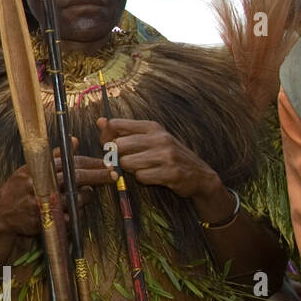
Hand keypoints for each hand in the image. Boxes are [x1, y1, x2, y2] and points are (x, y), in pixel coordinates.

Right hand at [0, 140, 114, 239]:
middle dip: (97, 175)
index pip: (69, 162)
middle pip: (75, 176)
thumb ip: (55, 157)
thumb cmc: (18, 191)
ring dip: (85, 197)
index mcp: (37, 167)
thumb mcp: (32, 170)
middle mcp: (39, 181)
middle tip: (113, 175)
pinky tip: (73, 211)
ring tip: (87, 195)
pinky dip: (75, 214)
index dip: (90, 162)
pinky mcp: (44, 218)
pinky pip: (69, 216)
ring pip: (75, 198)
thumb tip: (75, 140)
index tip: (106, 163)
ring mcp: (41, 200)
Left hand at [98, 117, 227, 214]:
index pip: (115, 125)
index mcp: (152, 126)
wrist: (200, 176)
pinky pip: (142, 177)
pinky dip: (144, 179)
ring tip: (144, 169)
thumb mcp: (149, 139)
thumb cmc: (168, 156)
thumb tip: (100, 121)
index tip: (112, 146)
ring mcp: (167, 155)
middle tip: (130, 161)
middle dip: (119, 157)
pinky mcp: (171, 172)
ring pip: (127, 163)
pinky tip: (155, 177)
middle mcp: (160, 137)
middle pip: (118, 145)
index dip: (107, 137)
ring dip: (131, 170)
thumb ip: (124, 131)